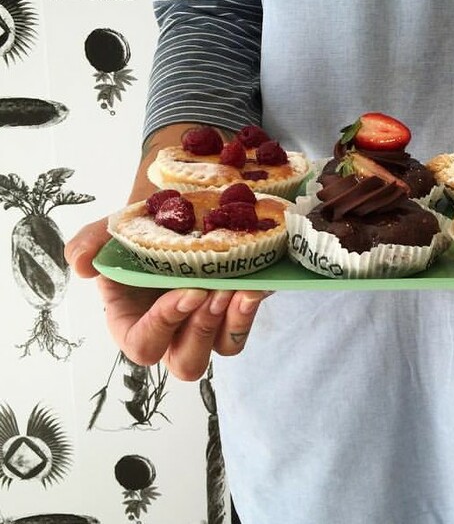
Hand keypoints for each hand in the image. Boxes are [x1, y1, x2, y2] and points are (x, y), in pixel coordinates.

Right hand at [65, 218, 270, 380]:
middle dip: (201, 331)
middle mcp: (171, 333)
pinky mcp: (233, 314)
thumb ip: (91, 244)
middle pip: (187, 364)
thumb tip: (79, 264)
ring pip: (222, 349)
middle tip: (212, 294)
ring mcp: (206, 326)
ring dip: (230, 324)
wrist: (184, 209)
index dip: (163, 326)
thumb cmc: (144, 228)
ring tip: (238, 291)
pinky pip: (242, 330)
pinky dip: (248, 312)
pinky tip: (253, 288)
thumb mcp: (114, 230)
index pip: (143, 345)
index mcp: (131, 322)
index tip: (187, 292)